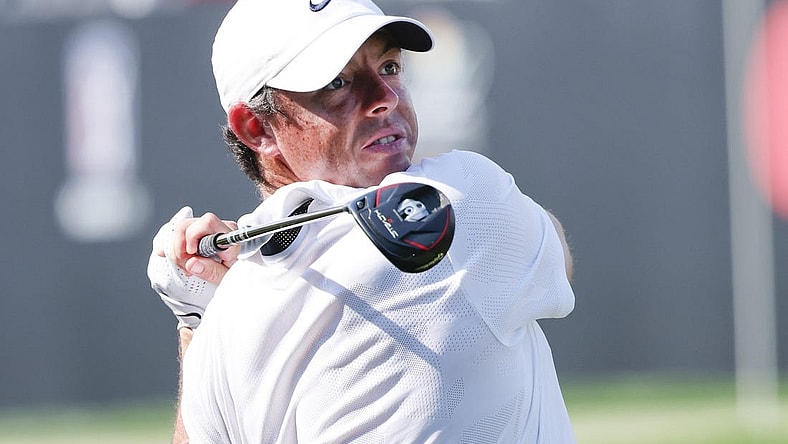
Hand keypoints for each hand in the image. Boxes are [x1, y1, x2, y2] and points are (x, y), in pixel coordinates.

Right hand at [147, 206, 238, 328]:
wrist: (245, 270)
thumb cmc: (238, 272)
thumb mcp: (228, 277)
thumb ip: (211, 271)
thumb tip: (191, 263)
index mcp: (229, 234)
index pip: (207, 222)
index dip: (193, 237)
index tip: (191, 255)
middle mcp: (217, 227)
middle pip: (187, 225)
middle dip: (179, 246)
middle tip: (185, 265)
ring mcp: (205, 229)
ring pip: (180, 228)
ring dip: (174, 248)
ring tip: (183, 264)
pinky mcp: (196, 234)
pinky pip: (177, 233)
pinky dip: (170, 244)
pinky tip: (168, 255)